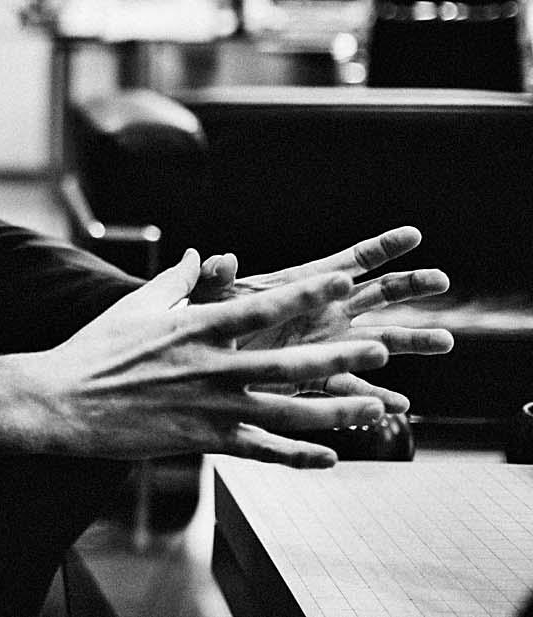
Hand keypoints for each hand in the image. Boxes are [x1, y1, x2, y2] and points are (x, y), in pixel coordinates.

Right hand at [0, 249, 392, 467]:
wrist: (64, 402)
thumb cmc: (97, 348)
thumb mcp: (136, 305)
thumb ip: (178, 280)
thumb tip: (203, 254)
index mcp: (195, 328)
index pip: (263, 306)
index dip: (307, 293)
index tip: (345, 279)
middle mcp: (210, 368)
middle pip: (289, 364)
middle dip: (340, 358)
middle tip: (383, 349)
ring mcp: (209, 408)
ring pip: (286, 413)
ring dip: (334, 411)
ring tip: (373, 407)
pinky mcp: (203, 440)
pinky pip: (260, 450)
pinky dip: (297, 456)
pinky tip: (330, 457)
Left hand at [190, 226, 453, 411]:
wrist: (195, 364)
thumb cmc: (200, 322)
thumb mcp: (208, 300)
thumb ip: (215, 279)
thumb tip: (218, 258)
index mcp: (302, 286)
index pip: (349, 261)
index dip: (382, 247)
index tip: (414, 234)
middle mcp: (321, 313)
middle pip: (376, 295)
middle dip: (410, 286)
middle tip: (441, 280)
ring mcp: (323, 345)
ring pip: (377, 341)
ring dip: (411, 340)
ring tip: (446, 341)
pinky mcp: (315, 378)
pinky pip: (352, 387)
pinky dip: (375, 396)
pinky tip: (398, 405)